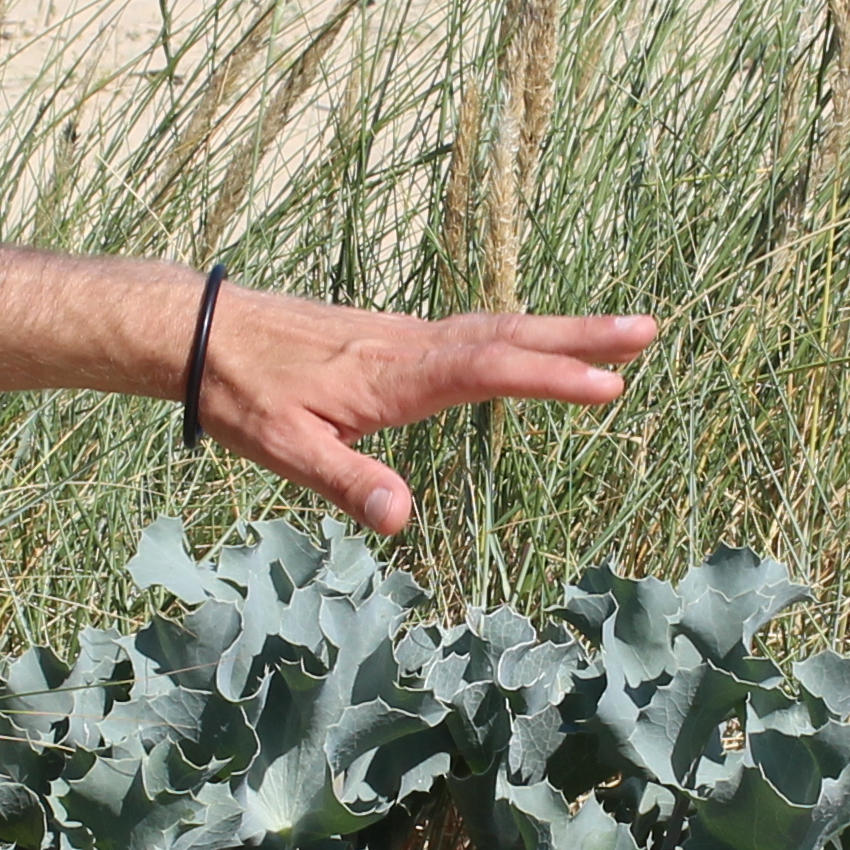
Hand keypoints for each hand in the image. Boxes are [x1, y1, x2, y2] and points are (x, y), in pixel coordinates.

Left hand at [187, 287, 654, 534]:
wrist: (199, 332)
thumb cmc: (242, 394)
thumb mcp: (285, 452)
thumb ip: (347, 484)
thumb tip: (401, 522)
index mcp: (396, 376)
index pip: (490, 370)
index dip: (551, 377)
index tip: (610, 383)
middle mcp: (410, 347)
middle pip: (510, 334)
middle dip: (583, 333)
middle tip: (650, 328)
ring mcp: (404, 336)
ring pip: (496, 327)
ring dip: (561, 328)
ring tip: (620, 331)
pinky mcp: (392, 337)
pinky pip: (473, 330)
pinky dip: (519, 332)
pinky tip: (532, 340)